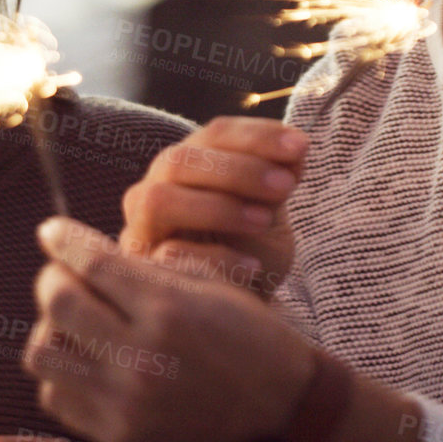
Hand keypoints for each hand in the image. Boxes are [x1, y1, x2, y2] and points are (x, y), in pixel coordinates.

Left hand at [26, 217, 315, 441]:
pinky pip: (56, 396)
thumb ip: (149, 268)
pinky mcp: (120, 436)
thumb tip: (85, 252)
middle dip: (54, 278)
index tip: (52, 231)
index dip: (63, 240)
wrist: (286, 416)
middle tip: (64, 275)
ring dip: (52, 328)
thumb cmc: (253, 339)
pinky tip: (87, 359)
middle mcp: (142, 358)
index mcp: (171, 310)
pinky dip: (62, 372)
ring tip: (76, 323)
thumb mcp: (214, 288)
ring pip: (42, 353)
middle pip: (58, 303)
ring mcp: (126, 403)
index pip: (92, 264)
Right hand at [120, 116, 307, 297]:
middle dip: (238, 169)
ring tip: (264, 220)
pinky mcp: (142, 271)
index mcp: (188, 163)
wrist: (238, 308)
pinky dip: (214, 258)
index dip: (257, 136)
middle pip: (179, 160)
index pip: (214, 133)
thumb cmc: (251, 251)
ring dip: (217, 206)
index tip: (302, 146)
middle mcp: (155, 188)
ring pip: (158, 200)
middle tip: (285, 185)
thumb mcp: (271, 211)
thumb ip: (279, 178)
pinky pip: (166, 256)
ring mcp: (141, 230)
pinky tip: (253, 266)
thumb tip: (297, 148)